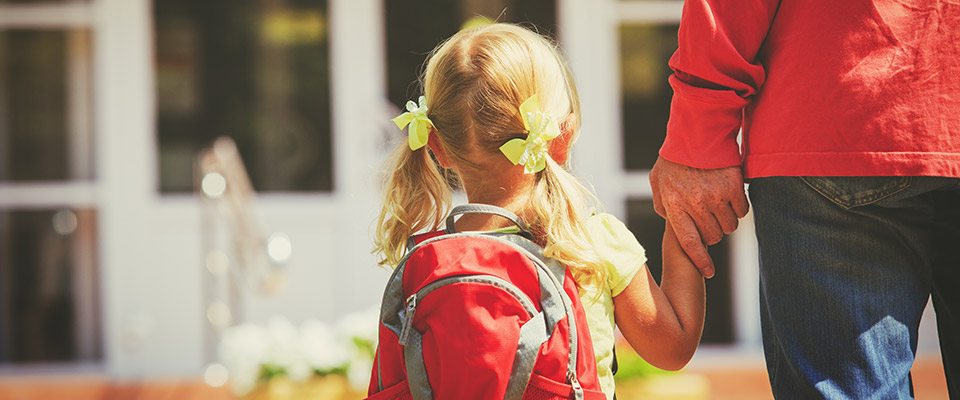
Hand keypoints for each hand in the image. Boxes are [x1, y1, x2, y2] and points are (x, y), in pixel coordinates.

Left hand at [649, 156, 748, 277]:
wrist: (697, 130)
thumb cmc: (675, 157)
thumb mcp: (658, 180)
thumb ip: (661, 203)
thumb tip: (668, 220)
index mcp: (675, 205)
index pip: (689, 243)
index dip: (700, 261)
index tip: (709, 272)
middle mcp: (695, 204)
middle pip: (712, 237)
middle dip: (712, 233)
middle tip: (710, 219)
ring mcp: (716, 196)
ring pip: (729, 226)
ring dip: (726, 220)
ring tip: (719, 205)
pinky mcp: (734, 187)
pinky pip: (743, 211)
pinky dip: (739, 208)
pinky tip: (731, 196)